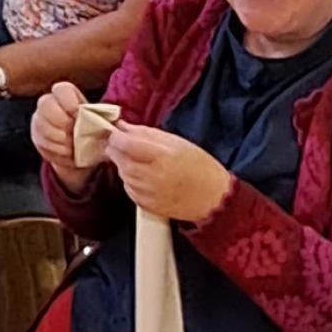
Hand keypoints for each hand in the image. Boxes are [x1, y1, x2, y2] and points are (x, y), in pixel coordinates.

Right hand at [31, 82, 93, 193]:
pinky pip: (43, 144)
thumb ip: (104, 120)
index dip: (69, 101)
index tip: (78, 114)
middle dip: (61, 121)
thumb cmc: (93, 131)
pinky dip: (58, 153)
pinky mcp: (37, 138)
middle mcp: (48, 103)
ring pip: (43, 127)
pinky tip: (69, 155)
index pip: (61, 89)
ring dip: (60, 140)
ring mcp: (39, 121)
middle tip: (74, 133)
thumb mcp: (101, 122)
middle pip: (45, 104)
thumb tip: (110, 127)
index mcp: (66, 94)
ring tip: (74, 147)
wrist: (82, 151)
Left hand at [107, 122, 233, 222]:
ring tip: (140, 161)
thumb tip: (122, 126)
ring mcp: (148, 192)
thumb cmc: (200, 167)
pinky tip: (144, 176)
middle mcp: (152, 175)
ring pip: (123, 174)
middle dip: (117, 150)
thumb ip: (146, 133)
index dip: (116, 137)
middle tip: (124, 145)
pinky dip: (130, 180)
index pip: (124, 143)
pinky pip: (129, 189)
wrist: (215, 198)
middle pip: (119, 160)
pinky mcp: (147, 205)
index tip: (117, 133)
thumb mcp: (177, 142)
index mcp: (162, 156)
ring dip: (124, 165)